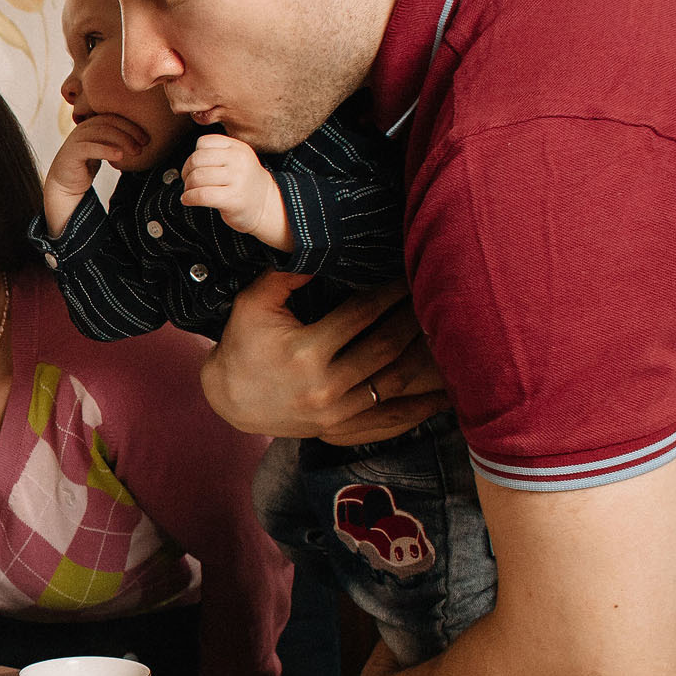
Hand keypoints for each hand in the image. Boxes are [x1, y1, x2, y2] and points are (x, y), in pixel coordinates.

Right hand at [41, 114, 154, 235]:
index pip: (114, 117)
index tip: (146, 139)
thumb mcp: (105, 149)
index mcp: (92, 124)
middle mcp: (83, 128)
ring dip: (122, 140)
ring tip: (136, 152)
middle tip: (144, 144)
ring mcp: (76, 139)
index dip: (132, 125)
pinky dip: (106, 150)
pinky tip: (119, 156)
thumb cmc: (87, 165)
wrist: (65, 184)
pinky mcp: (71, 152)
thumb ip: (117, 140)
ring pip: (102, 132)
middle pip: (110, 122)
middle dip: (130, 132)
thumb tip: (143, 137)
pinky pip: (90, 147)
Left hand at [181, 135, 294, 251]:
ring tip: (189, 191)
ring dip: (187, 186)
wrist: (266, 205)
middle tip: (188, 181)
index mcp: (238, 147)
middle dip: (186, 171)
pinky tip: (187, 200)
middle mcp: (239, 160)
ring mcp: (237, 179)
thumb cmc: (244, 183)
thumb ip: (217, 153)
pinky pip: (201, 195)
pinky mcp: (232, 198)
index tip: (194, 167)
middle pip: (197, 159)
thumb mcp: (237, 159)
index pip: (204, 142)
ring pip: (197, 177)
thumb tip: (187, 162)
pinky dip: (188, 198)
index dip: (193, 155)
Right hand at [199, 274, 448, 442]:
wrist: (228, 400)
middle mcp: (324, 387)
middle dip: (415, 317)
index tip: (411, 271)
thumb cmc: (241, 345)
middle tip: (439, 294)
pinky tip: (445, 393)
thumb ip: (288, 275)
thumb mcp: (253, 304)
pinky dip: (420, 408)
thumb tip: (326, 244)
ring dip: (425, 356)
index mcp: (305, 353)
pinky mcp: (340, 431)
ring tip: (447, 331)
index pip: (362, 314)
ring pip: (395, 382)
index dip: (391, 290)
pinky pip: (389, 421)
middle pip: (387, 346)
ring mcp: (335, 414)